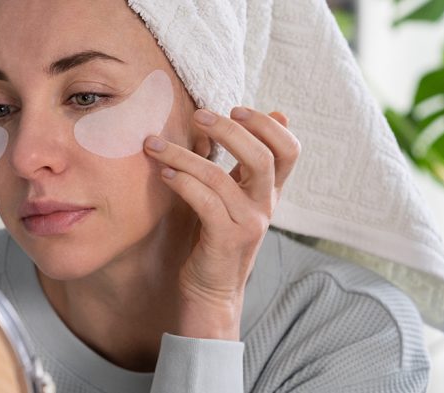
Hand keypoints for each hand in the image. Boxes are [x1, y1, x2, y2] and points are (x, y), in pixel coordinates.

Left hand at [144, 107, 299, 339]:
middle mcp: (265, 205)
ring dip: (182, 155)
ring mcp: (248, 223)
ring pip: (219, 177)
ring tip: (154, 144)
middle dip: (229, 130)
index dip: (268, 126)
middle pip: (262, 157)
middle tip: (199, 115)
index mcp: (270, 191)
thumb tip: (279, 114)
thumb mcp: (238, 195)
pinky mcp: (225, 239)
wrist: (212, 291)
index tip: (236, 108)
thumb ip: (249, 161)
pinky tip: (163, 174)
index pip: (290, 150)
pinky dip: (181, 182)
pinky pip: (204, 201)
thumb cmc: (217, 236)